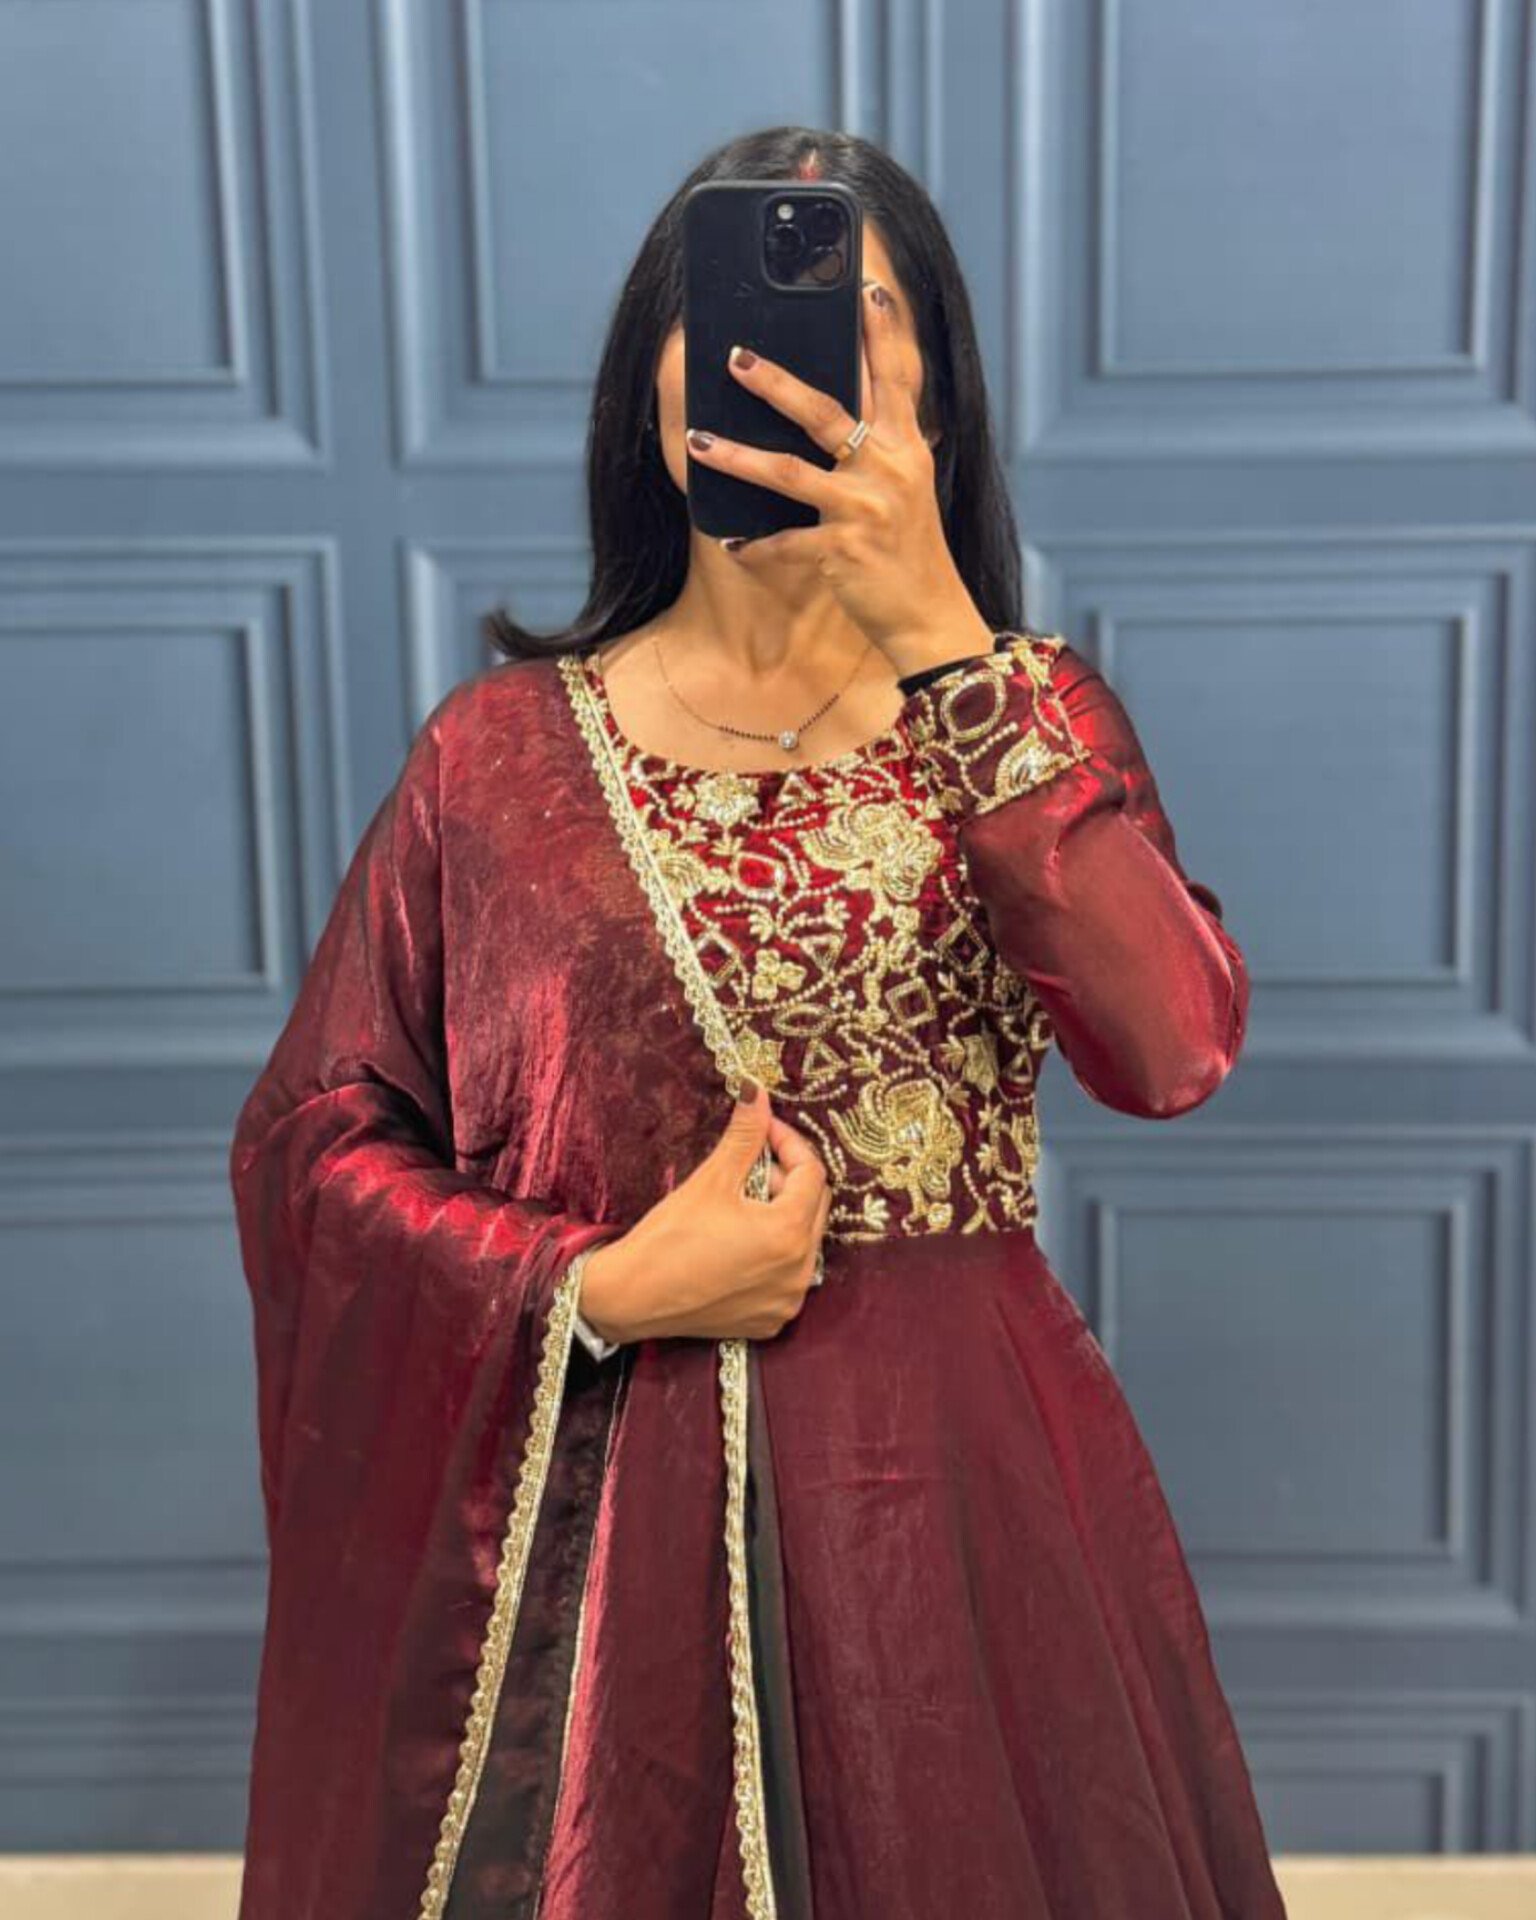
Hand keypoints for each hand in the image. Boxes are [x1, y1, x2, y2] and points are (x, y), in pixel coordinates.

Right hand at [576, 1078, 829, 1344]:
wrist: (630, 1298)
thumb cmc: (667, 1239)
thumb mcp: (710, 1180)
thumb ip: (744, 1135)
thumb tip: (758, 1092)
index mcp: (789, 1234)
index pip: (812, 1173)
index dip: (789, 1143)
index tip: (763, 1130)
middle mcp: (799, 1271)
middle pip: (812, 1206)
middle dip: (785, 1178)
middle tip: (748, 1166)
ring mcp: (787, 1300)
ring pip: (802, 1241)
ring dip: (780, 1215)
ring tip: (739, 1204)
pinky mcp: (770, 1321)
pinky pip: (786, 1274)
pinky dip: (771, 1253)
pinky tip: (737, 1242)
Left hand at [683, 279, 994, 676]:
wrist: (932, 617)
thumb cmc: (911, 551)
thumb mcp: (908, 488)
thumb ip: (882, 447)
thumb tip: (841, 413)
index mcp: (906, 448)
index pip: (895, 377)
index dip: (883, 331)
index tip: (867, 287)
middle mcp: (889, 470)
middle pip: (826, 411)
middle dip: (775, 382)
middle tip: (735, 356)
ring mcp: (865, 510)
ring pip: (789, 473)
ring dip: (738, 456)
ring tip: (699, 439)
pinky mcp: (844, 551)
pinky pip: (786, 543)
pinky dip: (756, 544)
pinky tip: (730, 539)